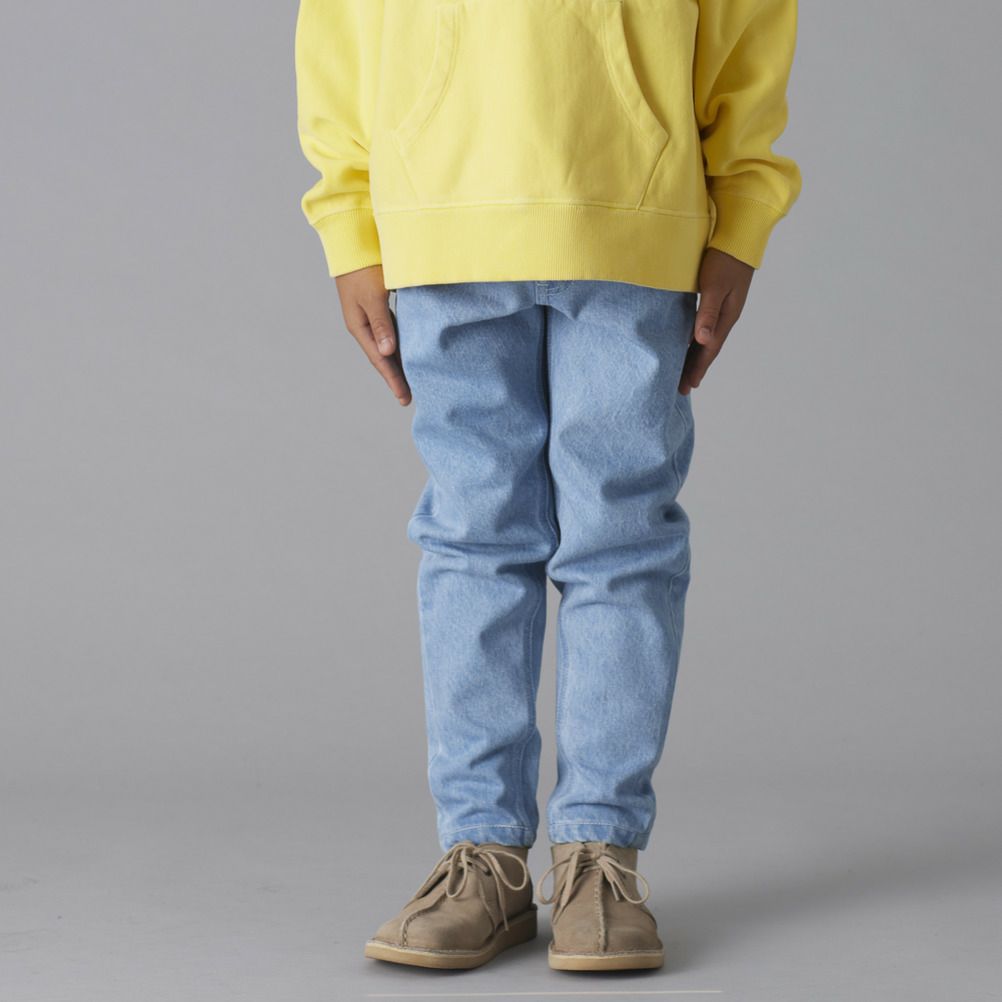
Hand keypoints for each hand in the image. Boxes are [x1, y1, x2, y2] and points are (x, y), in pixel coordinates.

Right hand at [334, 264, 411, 405]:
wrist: (353, 240)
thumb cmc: (364, 266)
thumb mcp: (373, 296)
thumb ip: (382, 323)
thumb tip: (388, 352)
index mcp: (359, 326)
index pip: (380, 359)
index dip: (393, 379)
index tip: (405, 398)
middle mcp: (363, 324)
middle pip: (382, 356)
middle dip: (395, 376)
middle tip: (409, 397)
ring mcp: (369, 315)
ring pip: (387, 345)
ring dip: (398, 361)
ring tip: (412, 378)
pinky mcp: (377, 305)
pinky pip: (390, 331)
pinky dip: (400, 344)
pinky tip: (409, 349)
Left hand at [679, 248, 754, 394]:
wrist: (739, 236)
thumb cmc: (724, 258)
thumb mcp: (714, 285)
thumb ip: (708, 312)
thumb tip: (702, 340)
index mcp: (727, 316)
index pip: (709, 349)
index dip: (698, 368)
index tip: (687, 386)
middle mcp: (726, 315)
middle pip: (708, 348)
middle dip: (696, 368)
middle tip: (682, 388)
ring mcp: (724, 307)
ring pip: (707, 338)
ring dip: (696, 355)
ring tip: (685, 371)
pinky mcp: (719, 298)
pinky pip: (706, 326)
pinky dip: (696, 339)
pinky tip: (690, 342)